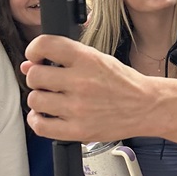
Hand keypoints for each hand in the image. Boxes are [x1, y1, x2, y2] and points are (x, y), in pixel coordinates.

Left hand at [22, 36, 145, 141]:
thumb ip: (65, 59)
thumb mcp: (98, 59)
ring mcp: (78, 108)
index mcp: (87, 59)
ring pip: (35, 100)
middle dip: (37, 78)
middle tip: (48, 82)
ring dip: (39, 99)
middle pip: (35, 76)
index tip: (36, 56)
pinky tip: (46, 115)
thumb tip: (29, 64)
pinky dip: (37, 120)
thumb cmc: (123, 83)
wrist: (146, 106)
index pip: (44, 45)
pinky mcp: (78, 130)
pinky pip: (40, 126)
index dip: (34, 50)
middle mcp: (81, 82)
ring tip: (51, 99)